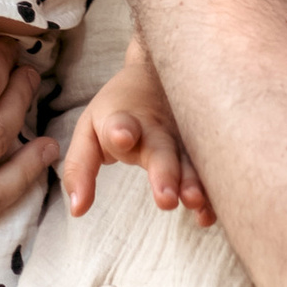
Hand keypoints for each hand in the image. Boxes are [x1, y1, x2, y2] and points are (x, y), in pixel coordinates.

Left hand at [61, 38, 212, 224]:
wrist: (159, 72)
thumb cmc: (118, 112)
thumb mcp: (89, 131)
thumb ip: (80, 169)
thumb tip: (76, 210)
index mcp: (124, 120)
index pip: (120, 123)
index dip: (121, 129)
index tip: (121, 136)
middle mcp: (157, 129)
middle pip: (161, 150)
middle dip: (164, 173)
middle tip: (164, 198)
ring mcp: (183, 138)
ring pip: (190, 161)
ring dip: (192, 182)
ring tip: (193, 201)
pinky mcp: (202, 149)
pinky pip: (208, 172)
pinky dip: (210, 194)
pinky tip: (208, 214)